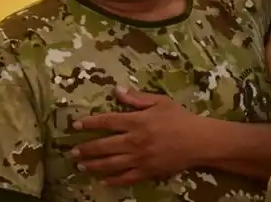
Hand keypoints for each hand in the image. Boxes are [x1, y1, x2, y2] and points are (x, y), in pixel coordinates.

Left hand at [71, 86, 205, 185]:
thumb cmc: (180, 118)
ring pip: (111, 164)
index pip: (108, 121)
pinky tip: (103, 180)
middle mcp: (134, 141)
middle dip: (86, 149)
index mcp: (137, 121)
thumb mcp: (160, 101)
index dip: (90, 123)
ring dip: (94, 165)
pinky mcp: (147, 171)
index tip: (76, 125)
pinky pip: (126, 178)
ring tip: (81, 166)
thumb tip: (117, 89)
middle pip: (104, 145)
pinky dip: (113, 180)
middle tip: (72, 151)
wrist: (198, 141)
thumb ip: (137, 98)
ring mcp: (139, 158)